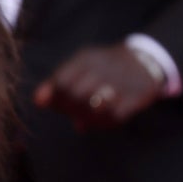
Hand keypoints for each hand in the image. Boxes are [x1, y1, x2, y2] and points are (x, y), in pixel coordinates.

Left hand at [34, 43, 163, 132]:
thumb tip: (38, 101)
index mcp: (86, 59)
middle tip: (73, 112)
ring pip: (95, 107)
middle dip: (71, 108)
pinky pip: (115, 116)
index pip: (62, 81)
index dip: (54, 97)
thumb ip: (57, 82)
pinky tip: (104, 119)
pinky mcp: (137, 97)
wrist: (145, 59)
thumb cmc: (103, 67)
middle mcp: (104, 68)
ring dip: (87, 117)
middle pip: (77, 95)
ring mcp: (121, 82)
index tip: (55, 103)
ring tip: (87, 117)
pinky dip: (105, 122)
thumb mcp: (81, 65)